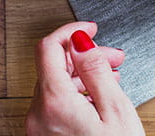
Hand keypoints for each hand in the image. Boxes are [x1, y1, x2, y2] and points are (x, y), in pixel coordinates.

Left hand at [26, 22, 144, 135]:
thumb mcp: (115, 110)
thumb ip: (95, 71)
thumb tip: (81, 41)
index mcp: (54, 102)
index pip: (48, 47)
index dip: (71, 31)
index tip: (89, 28)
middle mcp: (38, 115)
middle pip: (55, 66)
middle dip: (85, 55)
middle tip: (113, 56)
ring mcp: (39, 127)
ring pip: (56, 84)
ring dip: (83, 74)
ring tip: (111, 76)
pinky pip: (55, 104)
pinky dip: (76, 93)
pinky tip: (98, 96)